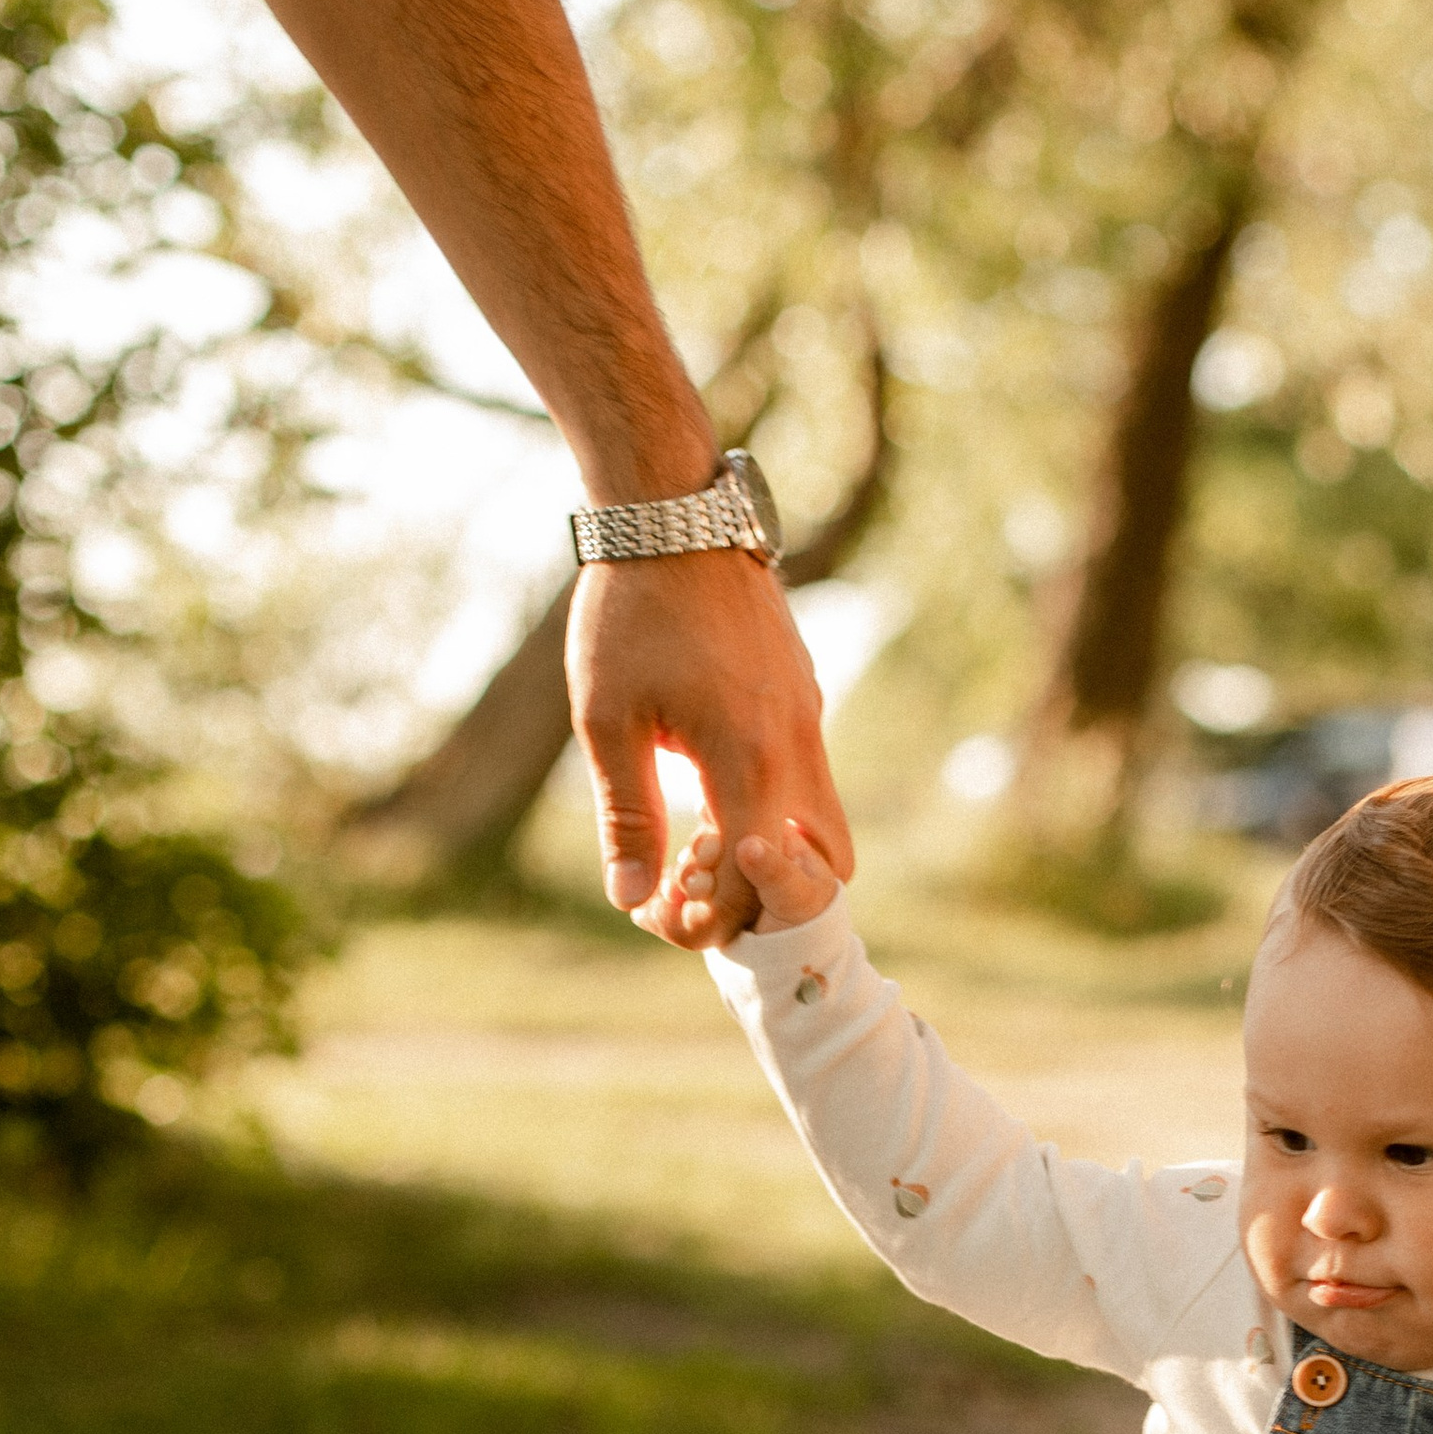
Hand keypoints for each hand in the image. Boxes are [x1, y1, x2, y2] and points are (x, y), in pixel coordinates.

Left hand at [568, 552, 852, 943]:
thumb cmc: (629, 614)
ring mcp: (809, 714)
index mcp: (751, 762)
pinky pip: (808, 773)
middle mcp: (798, 745)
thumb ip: (628, 816)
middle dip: (763, 893)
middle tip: (692, 879)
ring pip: (820, 818)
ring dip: (766, 844)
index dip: (701, 921)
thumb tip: (631, 898)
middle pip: (823, 865)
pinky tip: (703, 776)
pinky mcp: (803, 690)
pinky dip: (771, 801)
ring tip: (691, 829)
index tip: (651, 913)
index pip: (749, 885)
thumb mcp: (609, 721)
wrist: (673, 512)